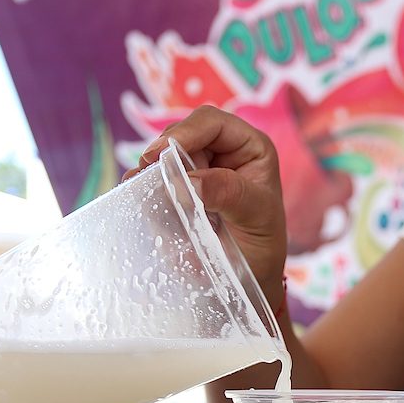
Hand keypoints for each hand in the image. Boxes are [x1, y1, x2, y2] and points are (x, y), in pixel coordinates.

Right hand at [122, 105, 287, 307]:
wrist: (248, 279)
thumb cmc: (262, 245)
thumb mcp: (257, 217)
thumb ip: (228, 194)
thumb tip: (188, 181)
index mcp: (248, 148)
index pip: (212, 123)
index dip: (185, 132)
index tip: (161, 155)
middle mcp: (220, 153)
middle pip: (180, 134)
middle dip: (163, 153)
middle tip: (150, 175)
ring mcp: (195, 171)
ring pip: (161, 157)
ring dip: (150, 172)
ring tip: (145, 190)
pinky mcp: (176, 191)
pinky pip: (152, 180)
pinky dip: (143, 188)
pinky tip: (140, 197)